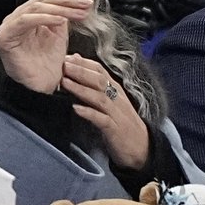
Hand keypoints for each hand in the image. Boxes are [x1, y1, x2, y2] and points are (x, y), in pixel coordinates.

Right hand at [0, 0, 92, 93]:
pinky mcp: (5, 38)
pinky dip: (44, 18)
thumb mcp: (60, 31)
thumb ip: (63, 9)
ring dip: (60, 8)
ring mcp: (8, 27)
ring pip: (34, 8)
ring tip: (78, 13)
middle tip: (85, 4)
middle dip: (66, 1)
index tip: (87, 2)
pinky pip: (25, 21)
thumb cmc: (49, 63)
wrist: (42, 87)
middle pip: (41, 0)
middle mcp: (16, 18)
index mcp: (27, 15)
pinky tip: (61, 20)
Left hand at [61, 53, 148, 169]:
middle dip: (80, 71)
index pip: (99, 70)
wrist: (141, 148)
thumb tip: (78, 64)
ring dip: (81, 89)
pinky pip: (101, 119)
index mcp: (115, 90)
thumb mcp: (110, 101)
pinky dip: (89, 113)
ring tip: (65, 82)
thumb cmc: (121, 123)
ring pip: (99, 97)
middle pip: (99, 80)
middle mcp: (117, 98)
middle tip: (63, 65)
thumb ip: (95, 85)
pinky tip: (76, 109)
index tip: (66, 57)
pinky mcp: (115, 129)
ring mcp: (116, 113)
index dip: (83, 63)